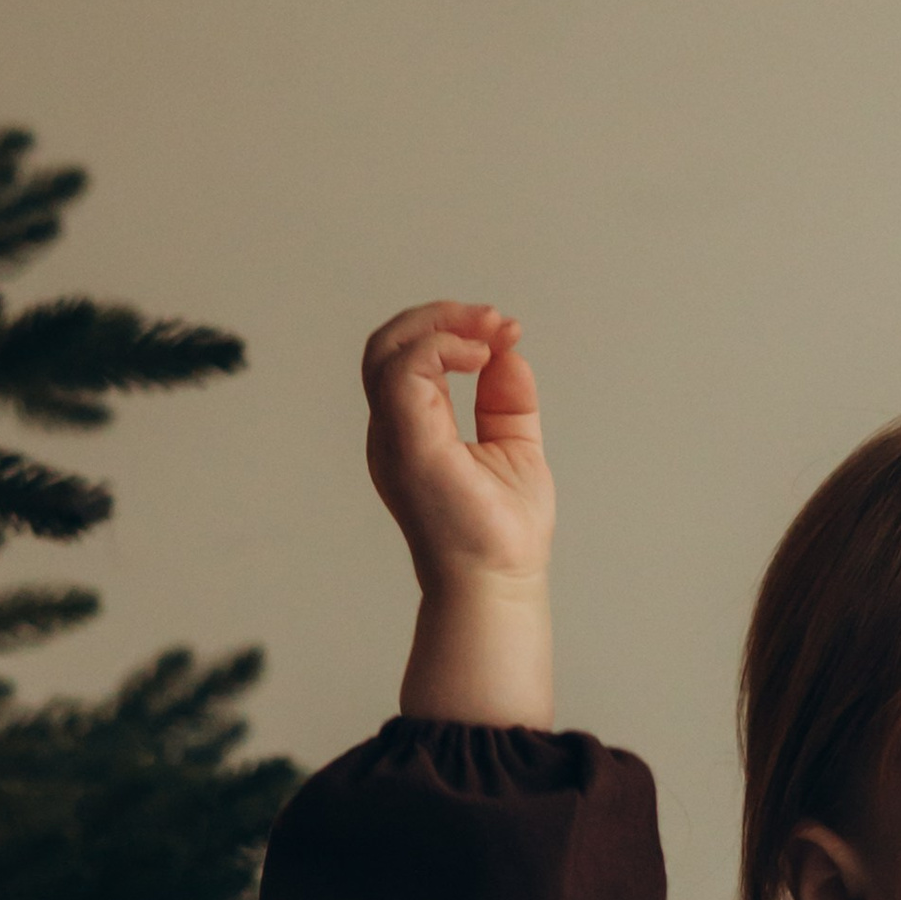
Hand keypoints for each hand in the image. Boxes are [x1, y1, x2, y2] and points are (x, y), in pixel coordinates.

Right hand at [361, 300, 555, 724]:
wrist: (500, 583)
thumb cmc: (501, 532)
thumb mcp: (513, 445)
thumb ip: (506, 399)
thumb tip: (508, 353)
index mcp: (411, 430)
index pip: (408, 358)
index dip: (452, 329)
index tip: (507, 331)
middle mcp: (392, 432)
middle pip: (387, 345)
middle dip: (441, 316)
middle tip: (497, 321)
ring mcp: (394, 439)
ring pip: (387, 351)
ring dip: (443, 324)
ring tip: (492, 330)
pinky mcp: (409, 446)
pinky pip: (403, 374)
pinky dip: (441, 348)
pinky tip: (481, 356)